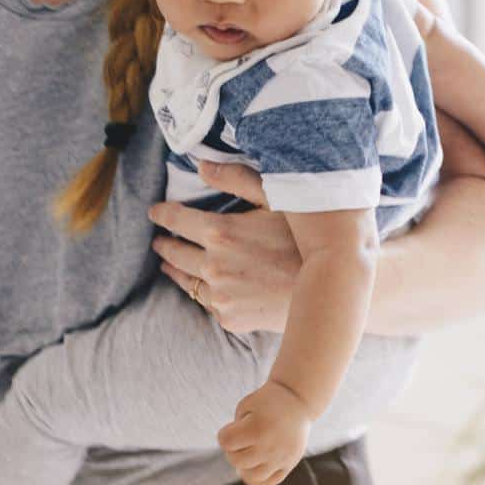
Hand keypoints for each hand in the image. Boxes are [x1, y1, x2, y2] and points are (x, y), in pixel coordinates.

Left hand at [149, 163, 300, 334]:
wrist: (331, 290)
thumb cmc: (307, 240)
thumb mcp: (277, 199)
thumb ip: (237, 178)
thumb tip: (201, 166)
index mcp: (220, 232)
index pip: (176, 220)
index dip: (162, 214)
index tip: (154, 212)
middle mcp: (213, 267)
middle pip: (174, 253)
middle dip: (164, 244)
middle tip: (159, 240)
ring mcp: (220, 297)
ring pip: (186, 282)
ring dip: (175, 270)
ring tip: (169, 264)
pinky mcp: (230, 318)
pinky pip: (209, 303)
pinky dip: (205, 293)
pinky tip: (207, 287)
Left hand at [217, 381, 311, 484]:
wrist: (298, 401)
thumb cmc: (266, 403)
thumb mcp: (245, 408)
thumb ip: (235, 432)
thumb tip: (238, 463)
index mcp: (257, 428)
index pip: (226, 442)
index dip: (225, 433)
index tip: (235, 425)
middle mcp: (270, 446)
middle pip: (236, 461)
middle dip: (233, 450)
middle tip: (242, 439)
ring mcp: (281, 457)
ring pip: (252, 477)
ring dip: (244, 466)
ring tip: (248, 455)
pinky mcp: (289, 464)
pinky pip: (269, 482)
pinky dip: (257, 479)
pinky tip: (255, 466)